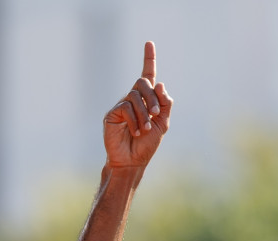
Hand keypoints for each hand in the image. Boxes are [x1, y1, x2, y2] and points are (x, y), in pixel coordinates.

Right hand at [104, 41, 172, 170]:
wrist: (132, 162)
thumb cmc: (146, 145)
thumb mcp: (162, 124)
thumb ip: (165, 105)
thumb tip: (160, 84)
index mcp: (147, 100)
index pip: (148, 75)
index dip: (149, 59)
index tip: (149, 43)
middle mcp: (133, 99)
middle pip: (143, 82)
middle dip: (152, 97)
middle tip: (156, 115)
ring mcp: (121, 105)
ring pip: (135, 96)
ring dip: (144, 113)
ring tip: (146, 129)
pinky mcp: (112, 114)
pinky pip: (126, 108)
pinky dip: (135, 120)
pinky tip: (136, 132)